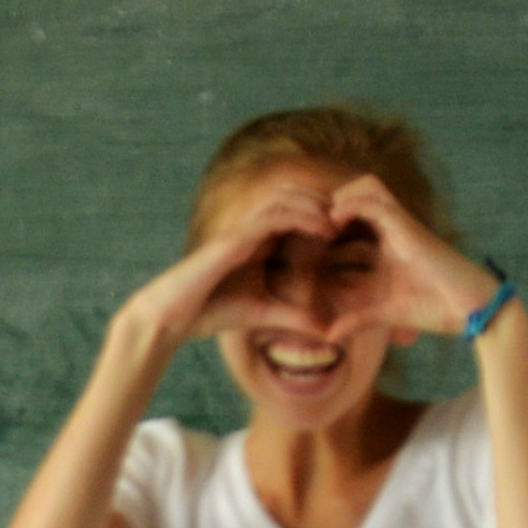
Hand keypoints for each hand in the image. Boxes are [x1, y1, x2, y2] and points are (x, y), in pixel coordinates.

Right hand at [115, 181, 334, 346]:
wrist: (173, 316)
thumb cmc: (209, 311)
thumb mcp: (263, 313)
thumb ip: (293, 315)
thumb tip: (326, 329)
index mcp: (256, 241)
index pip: (293, 214)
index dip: (322, 215)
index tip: (351, 229)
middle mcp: (249, 229)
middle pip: (292, 198)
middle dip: (323, 202)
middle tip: (354, 216)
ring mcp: (240, 229)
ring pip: (284, 200)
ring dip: (316, 205)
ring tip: (342, 219)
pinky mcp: (233, 238)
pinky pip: (272, 217)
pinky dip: (301, 217)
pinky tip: (323, 228)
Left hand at [321, 174, 502, 344]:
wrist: (473, 308)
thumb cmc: (437, 308)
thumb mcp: (386, 314)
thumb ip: (357, 320)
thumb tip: (329, 336)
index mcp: (391, 240)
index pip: (358, 211)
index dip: (333, 216)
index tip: (307, 234)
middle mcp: (396, 225)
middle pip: (362, 187)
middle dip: (335, 197)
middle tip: (313, 222)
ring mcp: (403, 224)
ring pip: (368, 186)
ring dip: (342, 196)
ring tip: (323, 221)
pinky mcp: (409, 228)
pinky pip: (374, 202)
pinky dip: (350, 206)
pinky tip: (333, 225)